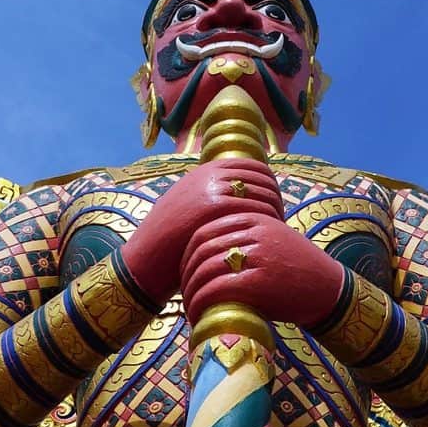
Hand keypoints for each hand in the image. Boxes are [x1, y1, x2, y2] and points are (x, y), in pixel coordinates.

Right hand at [120, 159, 282, 305]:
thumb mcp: (186, 208)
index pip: (253, 166)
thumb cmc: (168, 242)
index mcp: (205, 171)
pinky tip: (271, 237)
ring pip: (263, 194)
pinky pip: (257, 210)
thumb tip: (234, 195)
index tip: (275, 202)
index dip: (270, 183)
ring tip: (278, 229)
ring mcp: (213, 190)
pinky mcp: (216, 209)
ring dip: (276, 211)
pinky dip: (270, 222)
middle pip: (262, 179)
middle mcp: (210, 176)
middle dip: (276, 198)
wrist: (147, 260)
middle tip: (280, 217)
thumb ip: (208, 196)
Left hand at [179, 212, 345, 327]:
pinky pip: (217, 290)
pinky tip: (199, 316)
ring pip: (205, 270)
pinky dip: (202, 304)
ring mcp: (257, 256)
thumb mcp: (272, 239)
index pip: (205, 230)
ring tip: (190, 308)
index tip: (184, 273)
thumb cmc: (297, 268)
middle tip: (183, 294)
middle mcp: (254, 233)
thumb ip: (244, 238)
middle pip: (201, 250)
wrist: (328, 289)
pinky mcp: (258, 282)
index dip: (188, 253)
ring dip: (191, 293)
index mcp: (255, 218)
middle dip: (186, 274)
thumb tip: (205, 253)